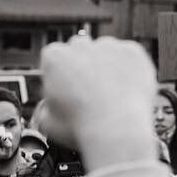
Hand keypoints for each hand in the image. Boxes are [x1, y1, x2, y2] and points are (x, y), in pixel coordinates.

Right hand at [40, 35, 157, 173]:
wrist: (118, 130)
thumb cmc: (83, 128)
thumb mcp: (47, 123)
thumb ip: (43, 109)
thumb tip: (46, 109)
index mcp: (54, 57)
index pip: (54, 57)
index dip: (61, 74)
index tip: (67, 88)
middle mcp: (81, 46)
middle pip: (80, 49)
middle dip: (83, 66)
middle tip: (91, 91)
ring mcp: (109, 46)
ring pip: (106, 51)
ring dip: (107, 65)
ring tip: (112, 92)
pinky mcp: (133, 51)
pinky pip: (130, 55)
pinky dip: (130, 67)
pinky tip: (126, 86)